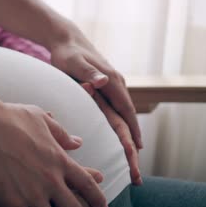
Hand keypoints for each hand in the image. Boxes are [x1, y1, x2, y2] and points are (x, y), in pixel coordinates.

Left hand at [48, 24, 142, 151]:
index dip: (131, 130)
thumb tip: (101, 81)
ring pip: (124, 115)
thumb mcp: (73, 62)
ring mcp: (113, 86)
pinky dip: (123, 127)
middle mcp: (116, 84)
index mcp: (111, 80)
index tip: (138, 150)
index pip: (125, 109)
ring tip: (133, 160)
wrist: (67, 40)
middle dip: (134, 141)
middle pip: (128, 117)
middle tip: (137, 167)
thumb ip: (87, 72)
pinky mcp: (107, 88)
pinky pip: (118, 111)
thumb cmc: (67, 53)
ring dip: (130, 137)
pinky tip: (123, 140)